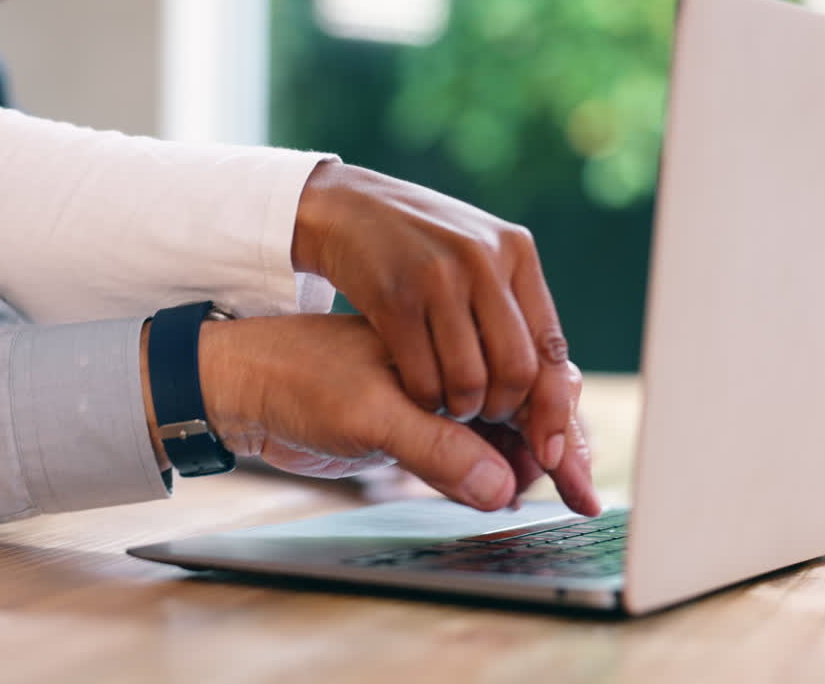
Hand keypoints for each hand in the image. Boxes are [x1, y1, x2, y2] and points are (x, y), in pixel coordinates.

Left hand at [197, 314, 599, 515]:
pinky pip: (475, 449)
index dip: (558, 420)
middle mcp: (454, 356)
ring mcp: (440, 392)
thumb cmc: (299, 377)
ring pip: (508, 430)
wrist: (243, 387)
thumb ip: (434, 449)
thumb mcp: (368, 412)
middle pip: (531, 401)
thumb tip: (501, 487)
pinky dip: (496, 470)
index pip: (529, 372)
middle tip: (581, 495)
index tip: (568, 467)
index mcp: (452, 329)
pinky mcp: (421, 423)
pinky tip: (508, 491)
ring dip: (531, 461)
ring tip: (554, 496)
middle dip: (561, 446)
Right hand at [293, 162, 570, 473]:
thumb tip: (559, 383)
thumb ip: (514, 307)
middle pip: (516, 371)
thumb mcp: (477, 254)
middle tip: (482, 417)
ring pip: (469, 381)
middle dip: (502, 411)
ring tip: (447, 404)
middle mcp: (484, 261)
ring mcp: (438, 278)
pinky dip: (424, 399)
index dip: (554, 408)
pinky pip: (423, 376)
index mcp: (516, 252)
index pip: (552, 347)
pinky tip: (415, 394)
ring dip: (460, 409)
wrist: (346, 207)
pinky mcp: (394, 298)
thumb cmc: (419, 244)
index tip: (551, 451)